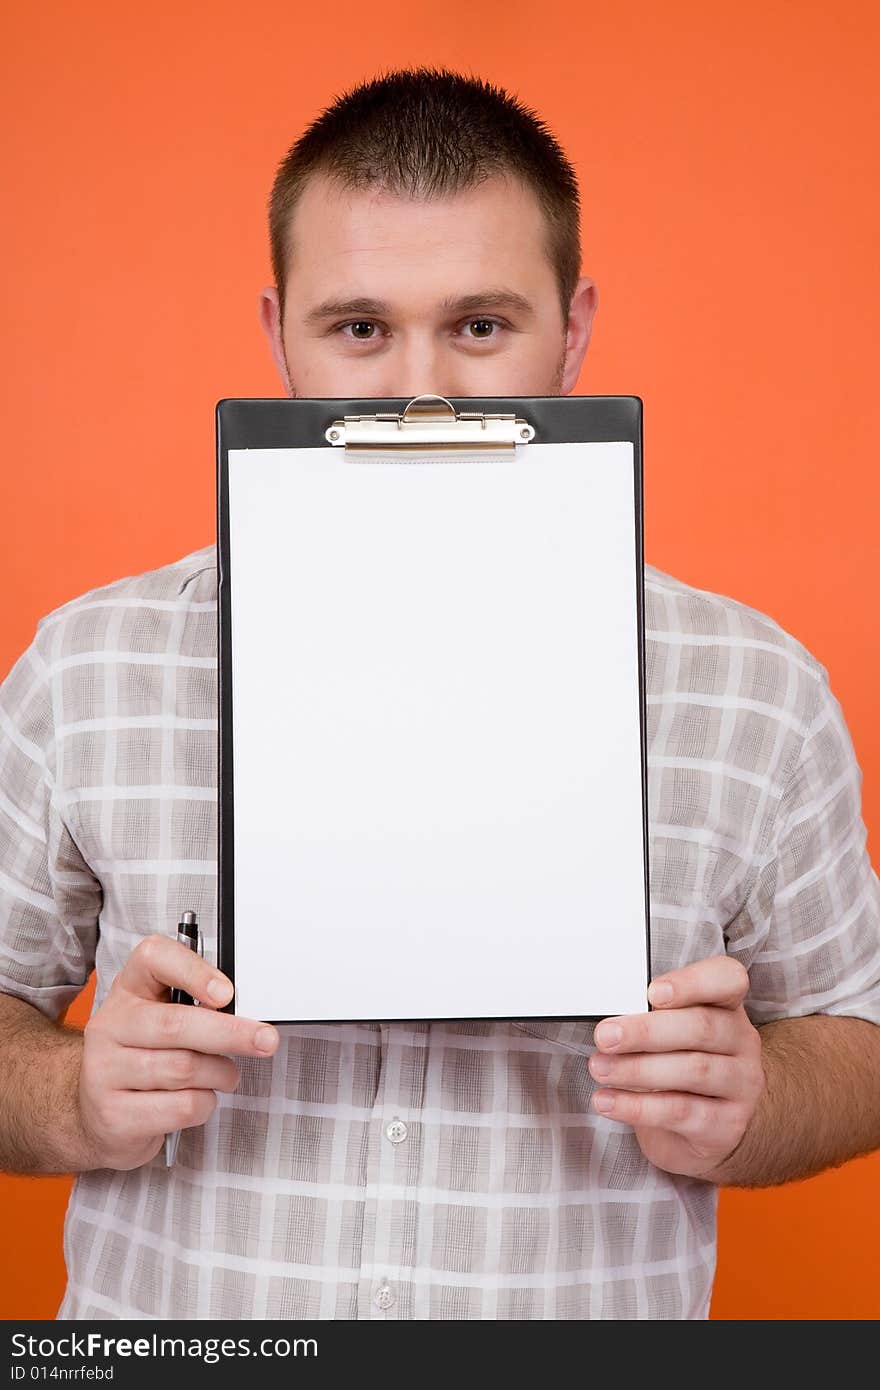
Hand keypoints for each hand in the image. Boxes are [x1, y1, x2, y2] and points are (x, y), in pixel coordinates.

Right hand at [77, 934, 279, 1170]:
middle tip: (266, 1040)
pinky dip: (205, 1104)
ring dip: (220, 1074)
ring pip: (184, 1069)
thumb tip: (248, 1013)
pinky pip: (181, 1107)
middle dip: (231, 1033)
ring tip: (225, 1075)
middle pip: (176, 1024)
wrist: (98, 1116)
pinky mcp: (114, 1115)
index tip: (227, 992)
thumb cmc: (145, 1058)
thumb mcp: (163, 1020)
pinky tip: (198, 1099)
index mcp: (128, 990)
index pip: (152, 958)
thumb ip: (197, 1007)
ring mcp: (104, 1072)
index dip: (193, 970)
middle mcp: (110, 1026)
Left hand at [588, 955, 764, 1180]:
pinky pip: (681, 1112)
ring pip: (693, 1070)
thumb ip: (650, 1018)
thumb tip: (609, 1022)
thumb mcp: (669, 1034)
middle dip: (646, 1031)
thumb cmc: (678, 1066)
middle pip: (701, 1027)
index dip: (693, 982)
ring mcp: (741, 1085)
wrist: (703, 1130)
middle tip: (604, 1037)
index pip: (727, 980)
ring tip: (599, 1069)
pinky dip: (637, 1107)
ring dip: (637, 1069)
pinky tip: (608, 1102)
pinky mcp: (727, 1125)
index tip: (653, 992)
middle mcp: (742, 1042)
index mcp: (727, 1006)